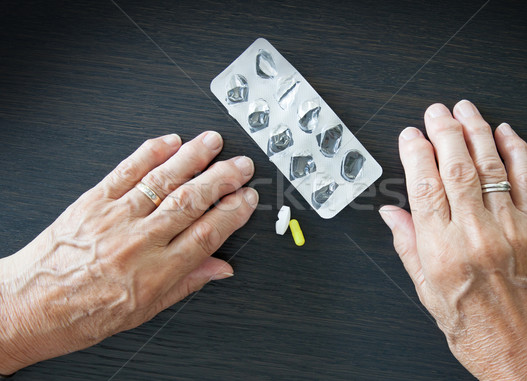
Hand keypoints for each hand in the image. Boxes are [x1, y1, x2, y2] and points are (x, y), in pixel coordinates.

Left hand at [0, 132, 257, 373]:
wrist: (30, 306)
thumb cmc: (83, 313)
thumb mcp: (144, 310)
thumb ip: (187, 283)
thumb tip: (220, 268)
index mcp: (157, 271)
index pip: (207, 234)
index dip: (233, 212)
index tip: (247, 199)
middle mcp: (139, 241)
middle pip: (191, 201)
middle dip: (222, 179)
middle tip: (241, 165)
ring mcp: (116, 218)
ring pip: (163, 181)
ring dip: (192, 158)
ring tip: (213, 143)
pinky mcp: (93, 202)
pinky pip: (126, 171)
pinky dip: (150, 153)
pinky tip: (169, 142)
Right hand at [380, 101, 526, 379]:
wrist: (524, 351)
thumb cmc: (475, 328)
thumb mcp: (427, 292)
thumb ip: (407, 246)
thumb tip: (391, 214)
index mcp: (442, 251)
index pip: (424, 188)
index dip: (415, 155)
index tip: (410, 136)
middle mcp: (475, 234)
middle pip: (456, 168)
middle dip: (443, 132)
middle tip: (435, 112)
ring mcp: (508, 228)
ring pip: (490, 167)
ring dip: (476, 132)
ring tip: (465, 110)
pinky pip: (526, 180)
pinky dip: (517, 152)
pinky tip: (506, 133)